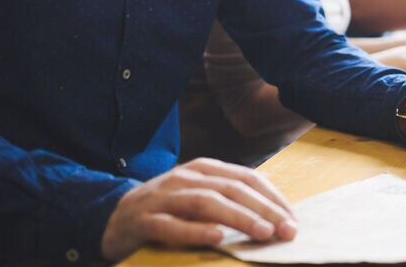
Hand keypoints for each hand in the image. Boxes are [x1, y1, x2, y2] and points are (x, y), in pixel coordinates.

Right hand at [100, 158, 295, 260]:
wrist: (113, 219)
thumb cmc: (168, 210)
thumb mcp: (200, 197)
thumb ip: (230, 201)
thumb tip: (274, 218)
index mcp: (204, 169)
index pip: (247, 179)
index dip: (272, 198)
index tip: (293, 219)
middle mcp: (185, 178)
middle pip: (231, 190)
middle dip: (263, 210)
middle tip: (286, 230)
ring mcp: (163, 197)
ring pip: (206, 203)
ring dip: (238, 218)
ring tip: (262, 233)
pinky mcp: (143, 220)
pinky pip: (172, 226)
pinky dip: (196, 231)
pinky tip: (217, 237)